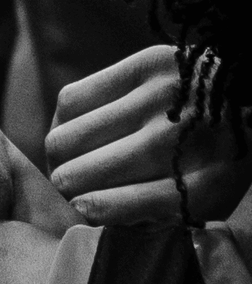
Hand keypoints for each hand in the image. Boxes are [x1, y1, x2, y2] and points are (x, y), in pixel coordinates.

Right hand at [46, 42, 251, 228]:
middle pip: (75, 175)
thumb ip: (155, 217)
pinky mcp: (145, 65)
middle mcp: (176, 141)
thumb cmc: (225, 162)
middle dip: (64, 191)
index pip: (106, 208)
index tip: (80, 216)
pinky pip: (71, 99)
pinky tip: (75, 131)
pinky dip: (62, 122)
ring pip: (63, 140)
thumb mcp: (206, 203)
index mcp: (201, 188)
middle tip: (70, 192)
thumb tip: (87, 218)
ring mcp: (159, 98)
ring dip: (58, 160)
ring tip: (69, 163)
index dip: (82, 216)